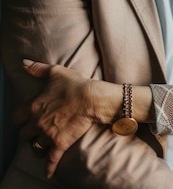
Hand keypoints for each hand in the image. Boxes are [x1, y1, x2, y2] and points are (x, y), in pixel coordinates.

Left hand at [15, 60, 93, 177]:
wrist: (92, 98)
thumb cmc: (74, 83)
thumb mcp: (55, 72)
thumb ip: (37, 69)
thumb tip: (23, 64)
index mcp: (34, 105)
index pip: (17, 116)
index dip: (20, 117)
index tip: (25, 116)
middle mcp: (38, 121)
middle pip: (23, 133)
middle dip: (27, 131)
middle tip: (34, 129)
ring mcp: (48, 134)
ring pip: (34, 145)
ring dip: (37, 144)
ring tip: (41, 142)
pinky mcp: (60, 144)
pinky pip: (51, 159)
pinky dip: (49, 167)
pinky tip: (48, 173)